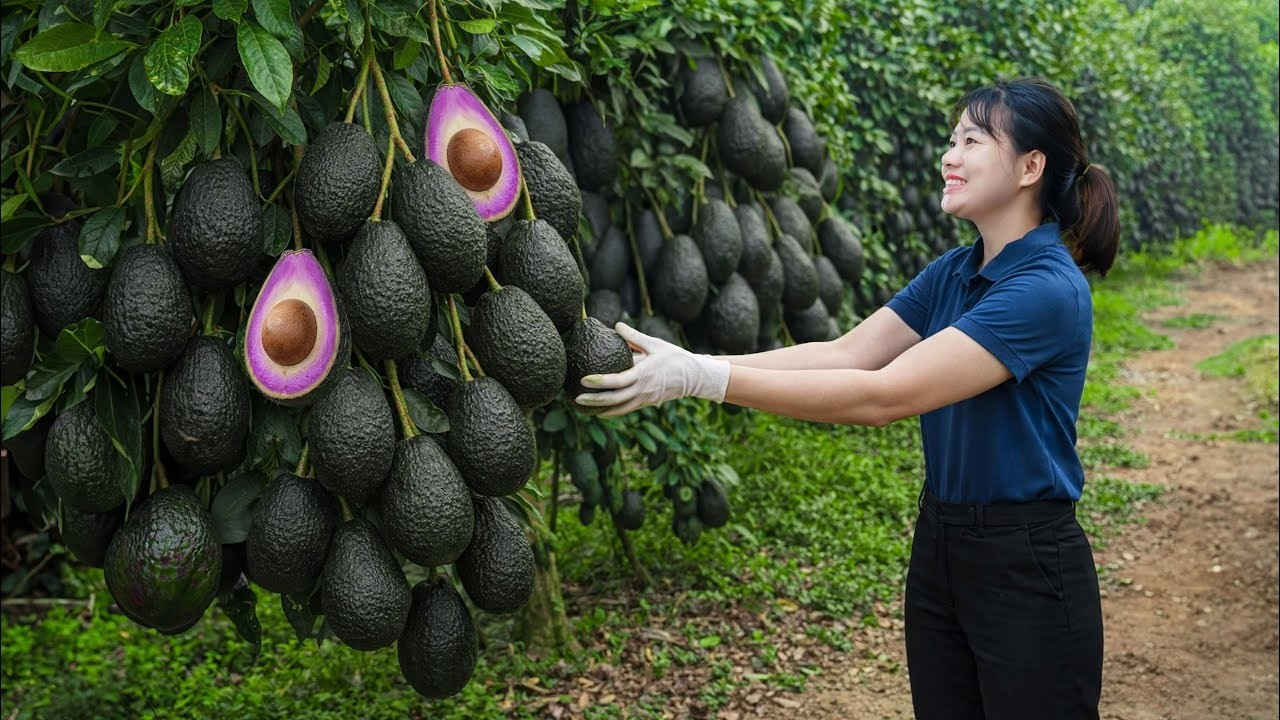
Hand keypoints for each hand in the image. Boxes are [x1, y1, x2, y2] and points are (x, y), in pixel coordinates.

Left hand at [574, 322, 731, 416]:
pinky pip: (626, 409)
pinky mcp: (647, 403)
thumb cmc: (674, 357)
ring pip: (619, 408)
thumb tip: (616, 325)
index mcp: (644, 374)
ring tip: (582, 407)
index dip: (600, 381)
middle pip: (615, 399)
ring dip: (600, 409)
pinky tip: (599, 410)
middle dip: (595, 400)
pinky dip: (612, 411)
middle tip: (576, 398)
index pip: (618, 381)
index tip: (584, 379)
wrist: (694, 377)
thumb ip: (634, 336)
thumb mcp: (655, 343)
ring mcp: (645, 399)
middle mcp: (643, 390)